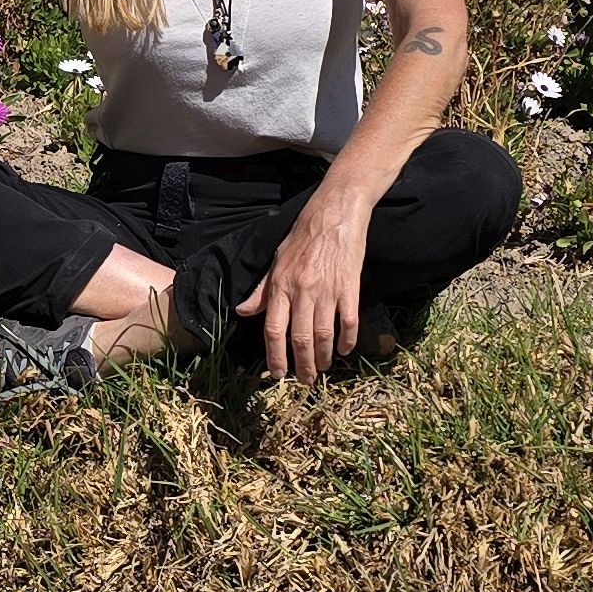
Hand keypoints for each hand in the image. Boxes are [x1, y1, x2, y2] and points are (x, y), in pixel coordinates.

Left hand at [236, 197, 368, 383]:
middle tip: (304, 379)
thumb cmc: (303, 235)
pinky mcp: (349, 287)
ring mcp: (327, 290)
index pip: (273, 329)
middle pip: (300, 338)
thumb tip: (243, 312)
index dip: (275, 356)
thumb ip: (262, 290)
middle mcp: (302, 290)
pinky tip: (344, 349)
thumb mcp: (277, 260)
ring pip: (324, 335)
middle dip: (302, 365)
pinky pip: (348, 322)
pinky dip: (346, 340)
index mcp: (281, 284)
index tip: (277, 374)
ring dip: (323, 357)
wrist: (335, 212)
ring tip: (322, 368)